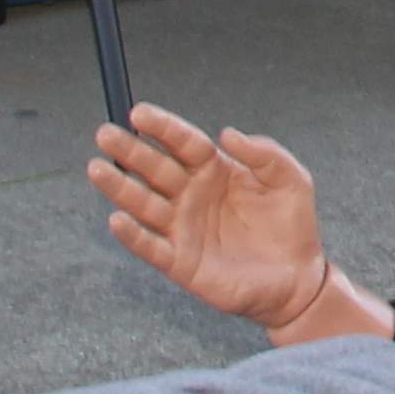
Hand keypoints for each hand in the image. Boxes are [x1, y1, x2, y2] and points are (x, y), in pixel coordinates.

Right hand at [91, 106, 332, 333]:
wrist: (297, 279)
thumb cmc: (292, 225)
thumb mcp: (290, 180)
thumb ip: (264, 153)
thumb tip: (227, 133)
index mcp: (215, 170)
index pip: (182, 143)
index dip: (161, 127)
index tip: (138, 113)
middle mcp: (192, 195)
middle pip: (155, 168)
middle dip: (130, 151)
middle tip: (105, 133)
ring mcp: (183, 228)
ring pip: (144, 203)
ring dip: (119, 187)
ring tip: (97, 168)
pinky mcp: (180, 262)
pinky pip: (150, 246)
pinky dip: (132, 235)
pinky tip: (117, 219)